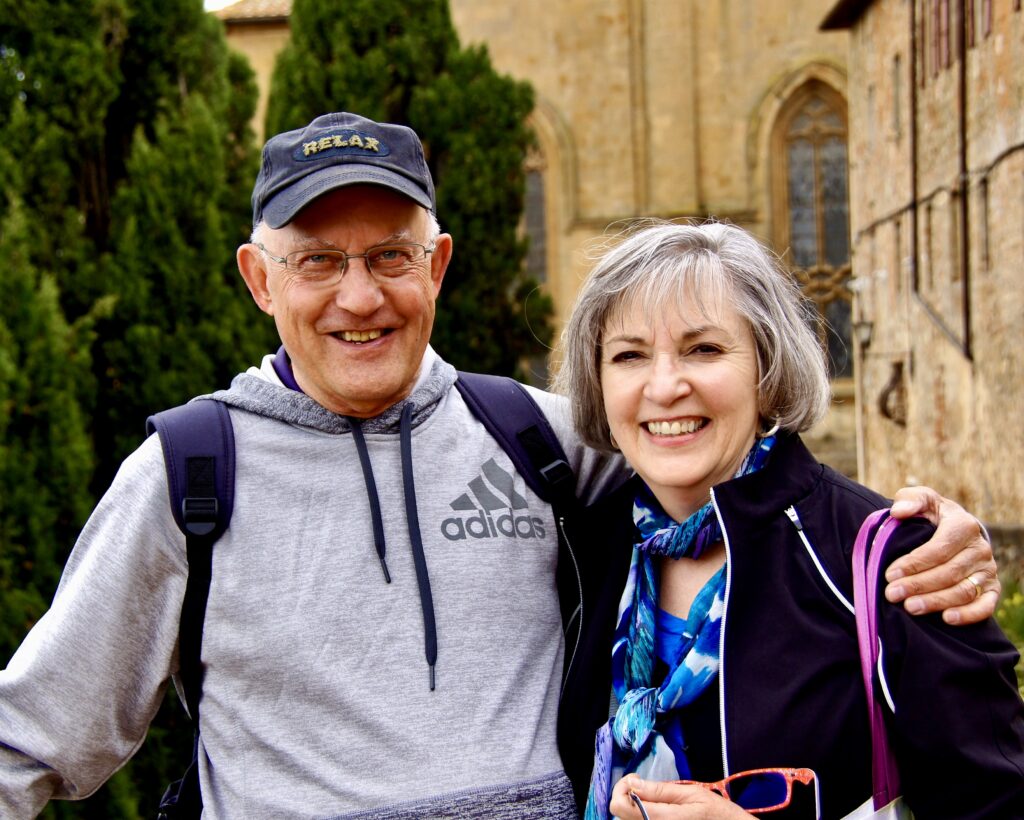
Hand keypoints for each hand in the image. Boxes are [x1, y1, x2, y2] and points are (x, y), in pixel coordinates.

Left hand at [609, 775, 751, 818]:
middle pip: (620, 814)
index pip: (620, 805)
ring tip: (652, 796)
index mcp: (663, 819)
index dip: (622, 787)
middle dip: (626, 795)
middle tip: (642, 784)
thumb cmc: (717, 813)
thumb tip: (632, 783)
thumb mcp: (691, 794)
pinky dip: (642, 814)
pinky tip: (656, 808)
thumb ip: (660, 790)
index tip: (637, 777)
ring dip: (633, 805)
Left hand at [884, 486, 999, 624]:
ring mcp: (987, 570)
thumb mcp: (921, 501)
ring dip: (936, 601)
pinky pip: (985, 606)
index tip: (889, 574)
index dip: (914, 563)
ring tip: (910, 608)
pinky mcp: (991, 589)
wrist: (954, 531)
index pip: (939, 548)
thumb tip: (899, 511)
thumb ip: (910, 500)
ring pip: (963, 590)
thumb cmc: (931, 516)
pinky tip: (947, 619)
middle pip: (949, 572)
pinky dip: (969, 614)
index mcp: (964, 525)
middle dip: (918, 585)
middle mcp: (980, 549)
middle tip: (892, 594)